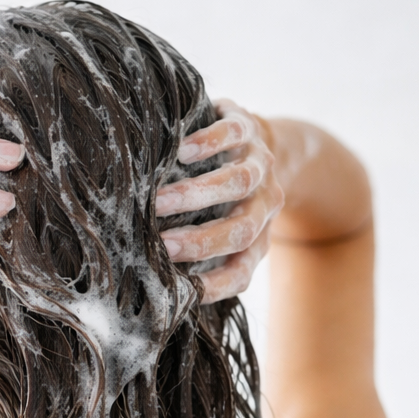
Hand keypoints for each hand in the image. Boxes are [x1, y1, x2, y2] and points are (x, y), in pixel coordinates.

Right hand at [154, 99, 283, 302]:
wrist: (259, 139)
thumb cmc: (223, 195)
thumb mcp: (217, 226)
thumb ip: (197, 253)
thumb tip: (154, 285)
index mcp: (257, 236)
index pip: (241, 271)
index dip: (215, 285)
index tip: (178, 289)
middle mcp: (264, 203)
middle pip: (242, 229)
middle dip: (201, 240)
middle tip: (162, 245)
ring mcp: (260, 163)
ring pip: (239, 182)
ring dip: (197, 195)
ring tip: (159, 201)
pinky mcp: (250, 128)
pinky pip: (236, 134)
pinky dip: (210, 143)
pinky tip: (181, 151)